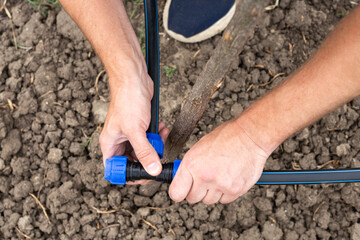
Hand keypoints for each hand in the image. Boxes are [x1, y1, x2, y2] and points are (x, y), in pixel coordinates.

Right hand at [99, 64, 168, 180]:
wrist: (134, 79)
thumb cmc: (127, 101)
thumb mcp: (136, 130)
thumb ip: (144, 152)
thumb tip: (153, 170)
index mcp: (110, 144)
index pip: (116, 170)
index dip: (130, 175)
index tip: (146, 174)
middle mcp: (118, 141)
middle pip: (132, 162)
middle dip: (147, 159)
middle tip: (158, 155)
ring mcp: (129, 134)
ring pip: (143, 150)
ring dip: (155, 146)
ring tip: (161, 136)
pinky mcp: (140, 127)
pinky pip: (150, 138)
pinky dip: (157, 136)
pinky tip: (162, 128)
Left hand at [169, 120, 268, 203]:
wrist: (250, 136)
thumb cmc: (226, 137)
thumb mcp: (199, 147)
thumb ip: (190, 166)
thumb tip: (182, 180)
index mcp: (192, 164)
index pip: (176, 193)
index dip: (179, 192)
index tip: (182, 189)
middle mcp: (204, 176)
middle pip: (192, 198)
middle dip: (197, 191)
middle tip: (204, 179)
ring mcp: (220, 185)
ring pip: (209, 200)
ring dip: (212, 192)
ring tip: (219, 174)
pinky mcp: (235, 190)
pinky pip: (224, 200)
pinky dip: (225, 192)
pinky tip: (229, 177)